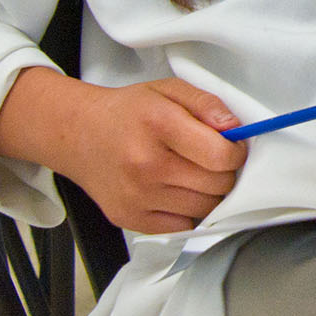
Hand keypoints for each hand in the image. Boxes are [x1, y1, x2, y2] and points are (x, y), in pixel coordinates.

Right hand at [50, 77, 245, 233]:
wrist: (78, 134)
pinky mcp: (128, 217)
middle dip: (225, 172)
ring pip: (204, 208)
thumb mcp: (169, 90)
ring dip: (208, 193)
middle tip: (211, 160)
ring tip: (192, 173)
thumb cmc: (128, 112)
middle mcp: (146, 164)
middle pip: (217, 185)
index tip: (232, 147)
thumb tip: (235, 129)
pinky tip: (175, 190)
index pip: (220, 156)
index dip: (236, 152)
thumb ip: (207, 104)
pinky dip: (187, 211)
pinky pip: (181, 225)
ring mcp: (135, 195)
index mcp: (160, 125)